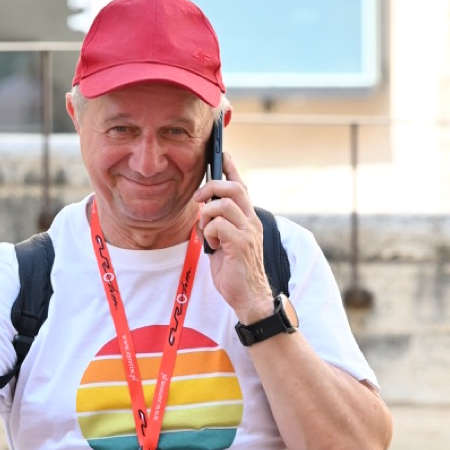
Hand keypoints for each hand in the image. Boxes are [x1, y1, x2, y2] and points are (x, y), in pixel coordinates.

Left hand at [195, 155, 272, 321]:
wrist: (249, 297)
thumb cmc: (236, 272)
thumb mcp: (225, 244)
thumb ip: (218, 226)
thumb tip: (202, 212)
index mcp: (248, 219)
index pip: (241, 186)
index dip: (231, 168)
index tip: (222, 153)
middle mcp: (251, 221)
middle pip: (233, 188)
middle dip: (211, 188)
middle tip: (198, 200)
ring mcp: (248, 231)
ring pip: (223, 204)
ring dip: (207, 216)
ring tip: (206, 232)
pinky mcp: (241, 243)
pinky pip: (218, 225)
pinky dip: (209, 232)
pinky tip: (213, 246)